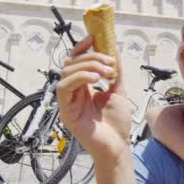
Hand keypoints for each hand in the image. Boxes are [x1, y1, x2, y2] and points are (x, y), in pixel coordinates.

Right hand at [57, 35, 131, 162]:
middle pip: (71, 63)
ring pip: (67, 72)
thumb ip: (115, 70)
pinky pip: (64, 87)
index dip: (82, 47)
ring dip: (88, 66)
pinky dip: (79, 78)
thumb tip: (113, 46)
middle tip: (110, 62)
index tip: (94, 37)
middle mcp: (73, 92)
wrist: (118, 146)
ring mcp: (67, 101)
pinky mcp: (65, 111)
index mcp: (83, 87)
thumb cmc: (117, 122)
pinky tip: (96, 79)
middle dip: (91, 57)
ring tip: (107, 72)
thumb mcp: (118, 89)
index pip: (76, 61)